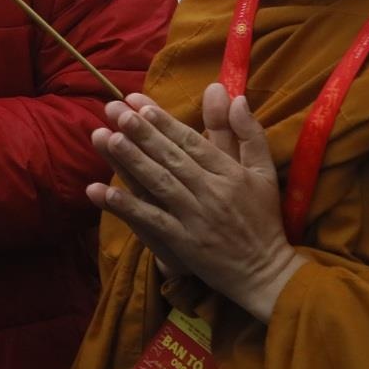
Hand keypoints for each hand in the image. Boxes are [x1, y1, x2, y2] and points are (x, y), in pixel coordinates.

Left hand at [88, 84, 302, 322]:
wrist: (266, 272)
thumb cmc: (262, 218)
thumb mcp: (264, 172)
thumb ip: (248, 133)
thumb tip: (233, 95)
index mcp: (231, 173)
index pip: (193, 142)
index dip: (164, 122)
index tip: (140, 103)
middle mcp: (213, 192)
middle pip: (172, 158)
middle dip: (142, 133)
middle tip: (115, 111)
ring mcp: (196, 217)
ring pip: (160, 183)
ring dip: (132, 161)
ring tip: (107, 138)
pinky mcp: (184, 242)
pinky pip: (151, 220)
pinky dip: (127, 206)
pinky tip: (101, 192)